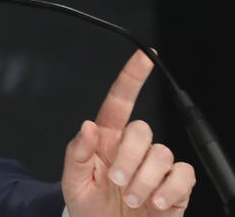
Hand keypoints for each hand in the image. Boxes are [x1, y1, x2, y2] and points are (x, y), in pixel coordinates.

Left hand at [62, 50, 195, 216]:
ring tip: (132, 199)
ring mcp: (155, 166)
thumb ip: (77, 153)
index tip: (143, 56)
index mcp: (106, 139)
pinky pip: (183, 175)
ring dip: (144, 180)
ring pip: (162, 154)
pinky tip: (155, 202)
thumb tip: (86, 126)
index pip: (119, 101)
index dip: (132, 77)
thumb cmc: (89, 205)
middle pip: (142, 130)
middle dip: (129, 157)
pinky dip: (170, 190)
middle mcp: (132, 148)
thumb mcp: (73, 180)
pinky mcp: (175, 185)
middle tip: (118, 181)